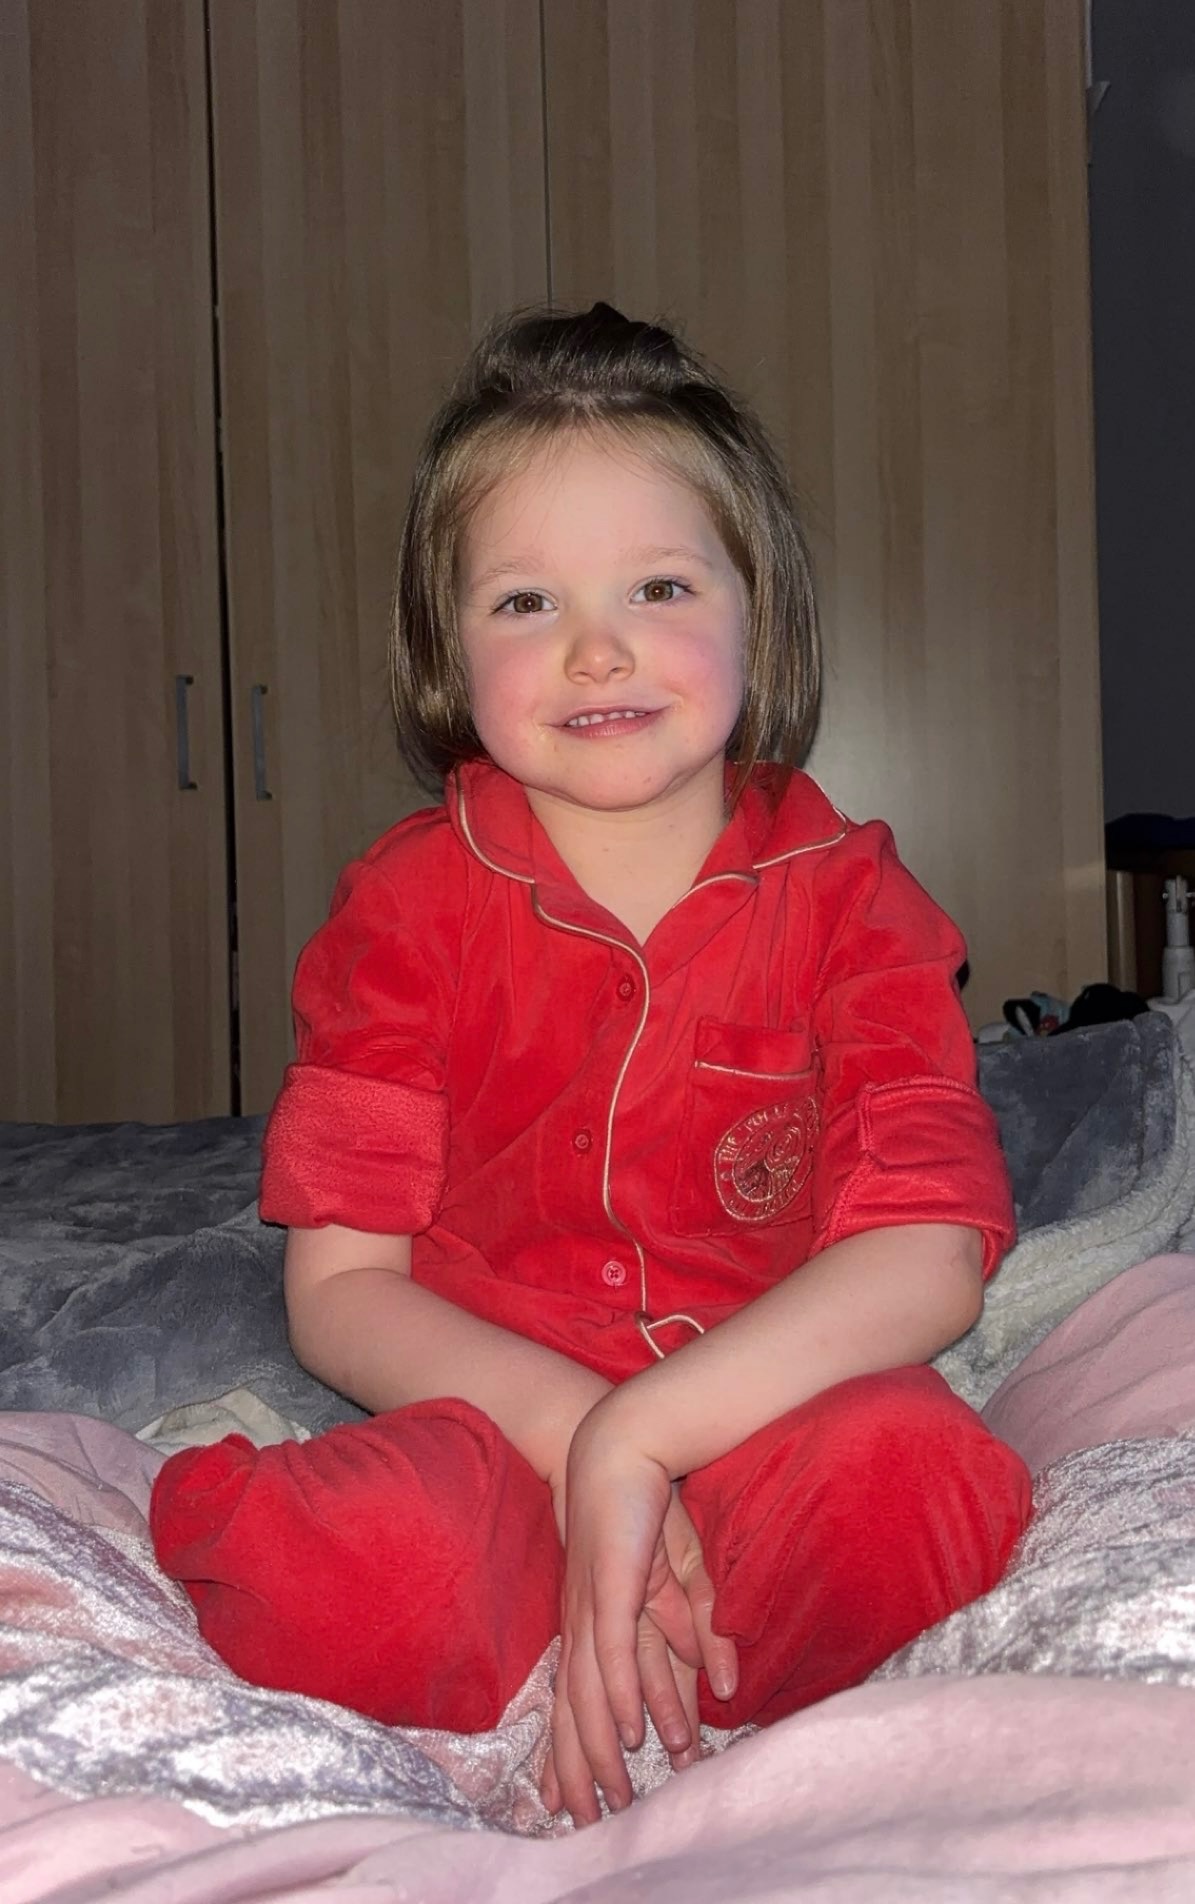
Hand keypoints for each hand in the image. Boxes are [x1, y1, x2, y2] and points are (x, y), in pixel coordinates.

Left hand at [540, 1407, 736, 1825]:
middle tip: (596, 1818)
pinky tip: (632, 1730)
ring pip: (592, 1693)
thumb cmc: (646, 1509)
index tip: (583, 1798)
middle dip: (584, 1767)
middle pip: (577, 1709)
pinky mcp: (610, 1586)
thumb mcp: (680, 1579)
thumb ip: (696, 1628)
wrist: (624, 1443)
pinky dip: (623, 1694)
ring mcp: (593, 1605)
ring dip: (604, 1748)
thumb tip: (718, 1679)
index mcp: (592, 1621)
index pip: (581, 1699)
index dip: (578, 1749)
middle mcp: (584, 1623)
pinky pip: (613, 1650)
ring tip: (618, 1796)